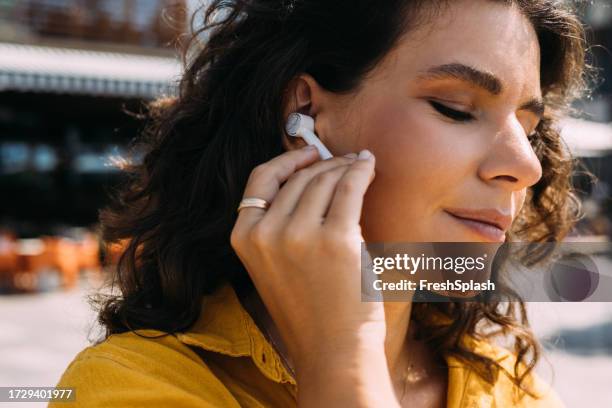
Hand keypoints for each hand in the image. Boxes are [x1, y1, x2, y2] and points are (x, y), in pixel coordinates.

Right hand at [231, 146, 398, 406]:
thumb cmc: (309, 310)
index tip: (307, 153)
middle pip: (296, 179)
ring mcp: (299, 236)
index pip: (259, 181)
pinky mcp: (336, 240)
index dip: (285, 161)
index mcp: (243, 239)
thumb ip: (277, 225)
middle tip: (343, 161)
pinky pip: (350, 189)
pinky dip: (361, 172)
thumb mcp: (273, 265)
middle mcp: (266, 234)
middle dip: (323, 164)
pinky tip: (368, 166)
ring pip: (323, 180)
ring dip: (343, 167)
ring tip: (359, 164)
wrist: (333, 352)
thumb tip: (308, 177)